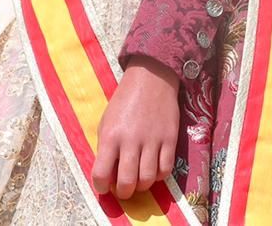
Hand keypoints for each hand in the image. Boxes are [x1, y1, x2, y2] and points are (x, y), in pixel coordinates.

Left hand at [92, 57, 178, 200]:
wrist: (151, 78)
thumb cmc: (124, 101)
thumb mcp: (107, 121)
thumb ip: (106, 148)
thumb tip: (108, 175)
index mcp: (110, 136)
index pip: (101, 174)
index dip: (101, 187)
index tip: (104, 186)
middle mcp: (131, 141)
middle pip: (127, 183)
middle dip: (124, 193)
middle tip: (123, 189)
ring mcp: (152, 140)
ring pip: (148, 180)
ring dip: (142, 186)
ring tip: (139, 180)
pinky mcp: (170, 139)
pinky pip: (166, 170)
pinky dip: (159, 176)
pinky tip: (154, 169)